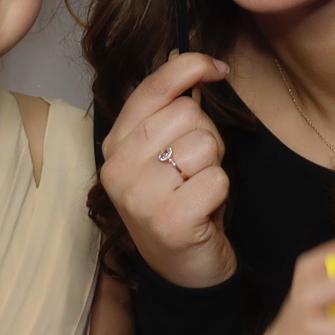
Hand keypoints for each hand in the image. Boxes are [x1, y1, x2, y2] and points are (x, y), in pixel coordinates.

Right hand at [101, 51, 237, 288]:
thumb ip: (172, 111)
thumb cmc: (179, 202)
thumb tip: (197, 64)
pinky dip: (220, 192)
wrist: (183, 270)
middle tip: (196, 168)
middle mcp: (118, 169)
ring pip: (203, 145)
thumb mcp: (165, 153)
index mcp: (114, 145)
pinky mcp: (169, 222)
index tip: (217, 68)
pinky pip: (216, 179)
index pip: (152, 89)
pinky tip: (204, 211)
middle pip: (185, 114)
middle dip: (206, 135)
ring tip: (198, 190)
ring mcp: (140, 197)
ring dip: (214, 166)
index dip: (189, 68)